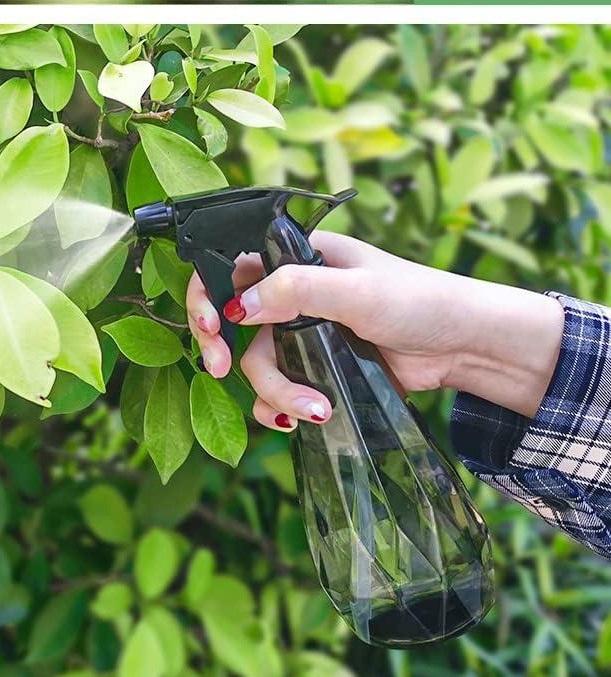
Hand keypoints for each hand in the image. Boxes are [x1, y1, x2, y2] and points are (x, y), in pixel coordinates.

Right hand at [185, 231, 564, 428]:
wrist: (467, 347)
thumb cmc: (420, 302)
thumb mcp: (356, 290)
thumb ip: (294, 291)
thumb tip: (237, 307)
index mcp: (297, 256)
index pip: (231, 267)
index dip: (209, 296)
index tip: (210, 328)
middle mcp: (293, 291)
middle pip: (235, 321)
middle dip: (225, 349)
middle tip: (219, 368)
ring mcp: (305, 331)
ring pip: (259, 361)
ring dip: (276, 390)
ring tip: (312, 411)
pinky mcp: (319, 367)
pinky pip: (281, 388)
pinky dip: (281, 407)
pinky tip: (297, 420)